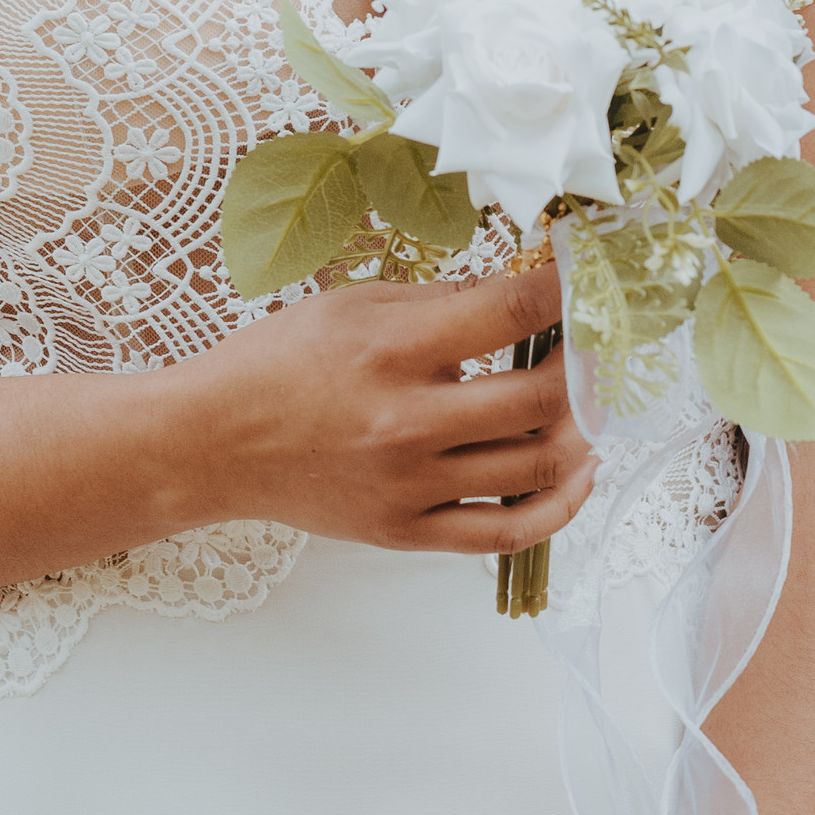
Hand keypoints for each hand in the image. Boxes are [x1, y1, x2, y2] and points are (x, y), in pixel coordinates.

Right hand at [177, 255, 594, 555]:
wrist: (214, 443)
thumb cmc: (279, 364)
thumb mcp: (353, 305)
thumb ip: (439, 303)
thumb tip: (522, 295)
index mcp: (393, 350)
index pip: (513, 312)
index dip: (569, 291)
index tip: (590, 281)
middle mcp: (407, 421)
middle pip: (542, 397)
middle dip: (587, 366)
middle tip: (599, 348)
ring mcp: (410, 485)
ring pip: (537, 468)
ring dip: (583, 433)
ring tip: (590, 407)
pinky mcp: (407, 531)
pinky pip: (505, 533)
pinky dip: (558, 508)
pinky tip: (578, 476)